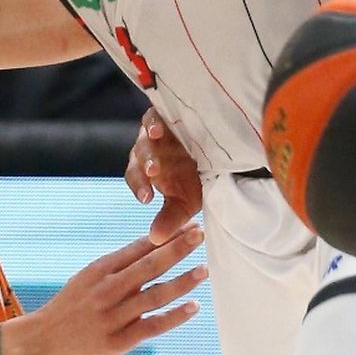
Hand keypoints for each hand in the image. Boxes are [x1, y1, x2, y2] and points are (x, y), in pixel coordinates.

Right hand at [12, 225, 206, 354]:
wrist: (40, 343)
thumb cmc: (67, 309)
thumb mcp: (85, 280)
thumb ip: (115, 268)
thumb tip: (148, 250)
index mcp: (99, 270)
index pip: (137, 248)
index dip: (165, 236)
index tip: (186, 225)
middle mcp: (108, 290)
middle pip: (150, 266)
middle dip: (177, 248)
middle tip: (200, 234)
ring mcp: (114, 316)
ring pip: (156, 295)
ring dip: (183, 281)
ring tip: (204, 270)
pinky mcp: (119, 341)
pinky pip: (153, 326)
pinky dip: (175, 316)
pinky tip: (194, 306)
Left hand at [125, 109, 203, 241]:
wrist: (220, 156)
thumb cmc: (198, 179)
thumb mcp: (186, 203)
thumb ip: (170, 220)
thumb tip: (156, 239)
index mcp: (149, 170)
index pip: (135, 178)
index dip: (139, 187)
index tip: (147, 199)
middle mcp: (150, 150)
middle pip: (139, 156)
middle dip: (146, 165)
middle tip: (154, 173)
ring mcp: (158, 131)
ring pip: (147, 137)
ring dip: (151, 141)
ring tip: (155, 142)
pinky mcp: (167, 115)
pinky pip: (156, 116)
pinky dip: (155, 121)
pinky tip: (158, 129)